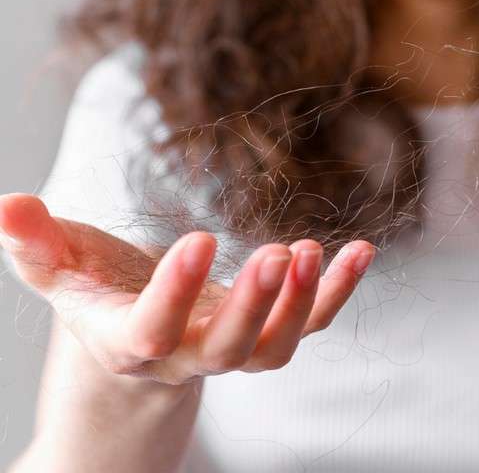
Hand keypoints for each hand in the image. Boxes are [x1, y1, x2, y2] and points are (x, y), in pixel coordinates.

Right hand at [0, 192, 374, 385]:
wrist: (139, 344)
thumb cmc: (99, 299)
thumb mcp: (63, 273)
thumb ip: (37, 246)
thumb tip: (4, 204)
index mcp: (132, 341)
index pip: (152, 331)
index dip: (175, 294)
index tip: (200, 238)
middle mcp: (188, 355)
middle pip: (227, 350)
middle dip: (254, 307)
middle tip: (279, 255)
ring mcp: (234, 348)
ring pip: (275, 347)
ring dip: (302, 304)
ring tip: (316, 251)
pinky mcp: (268, 333)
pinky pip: (311, 324)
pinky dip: (337, 293)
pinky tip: (361, 250)